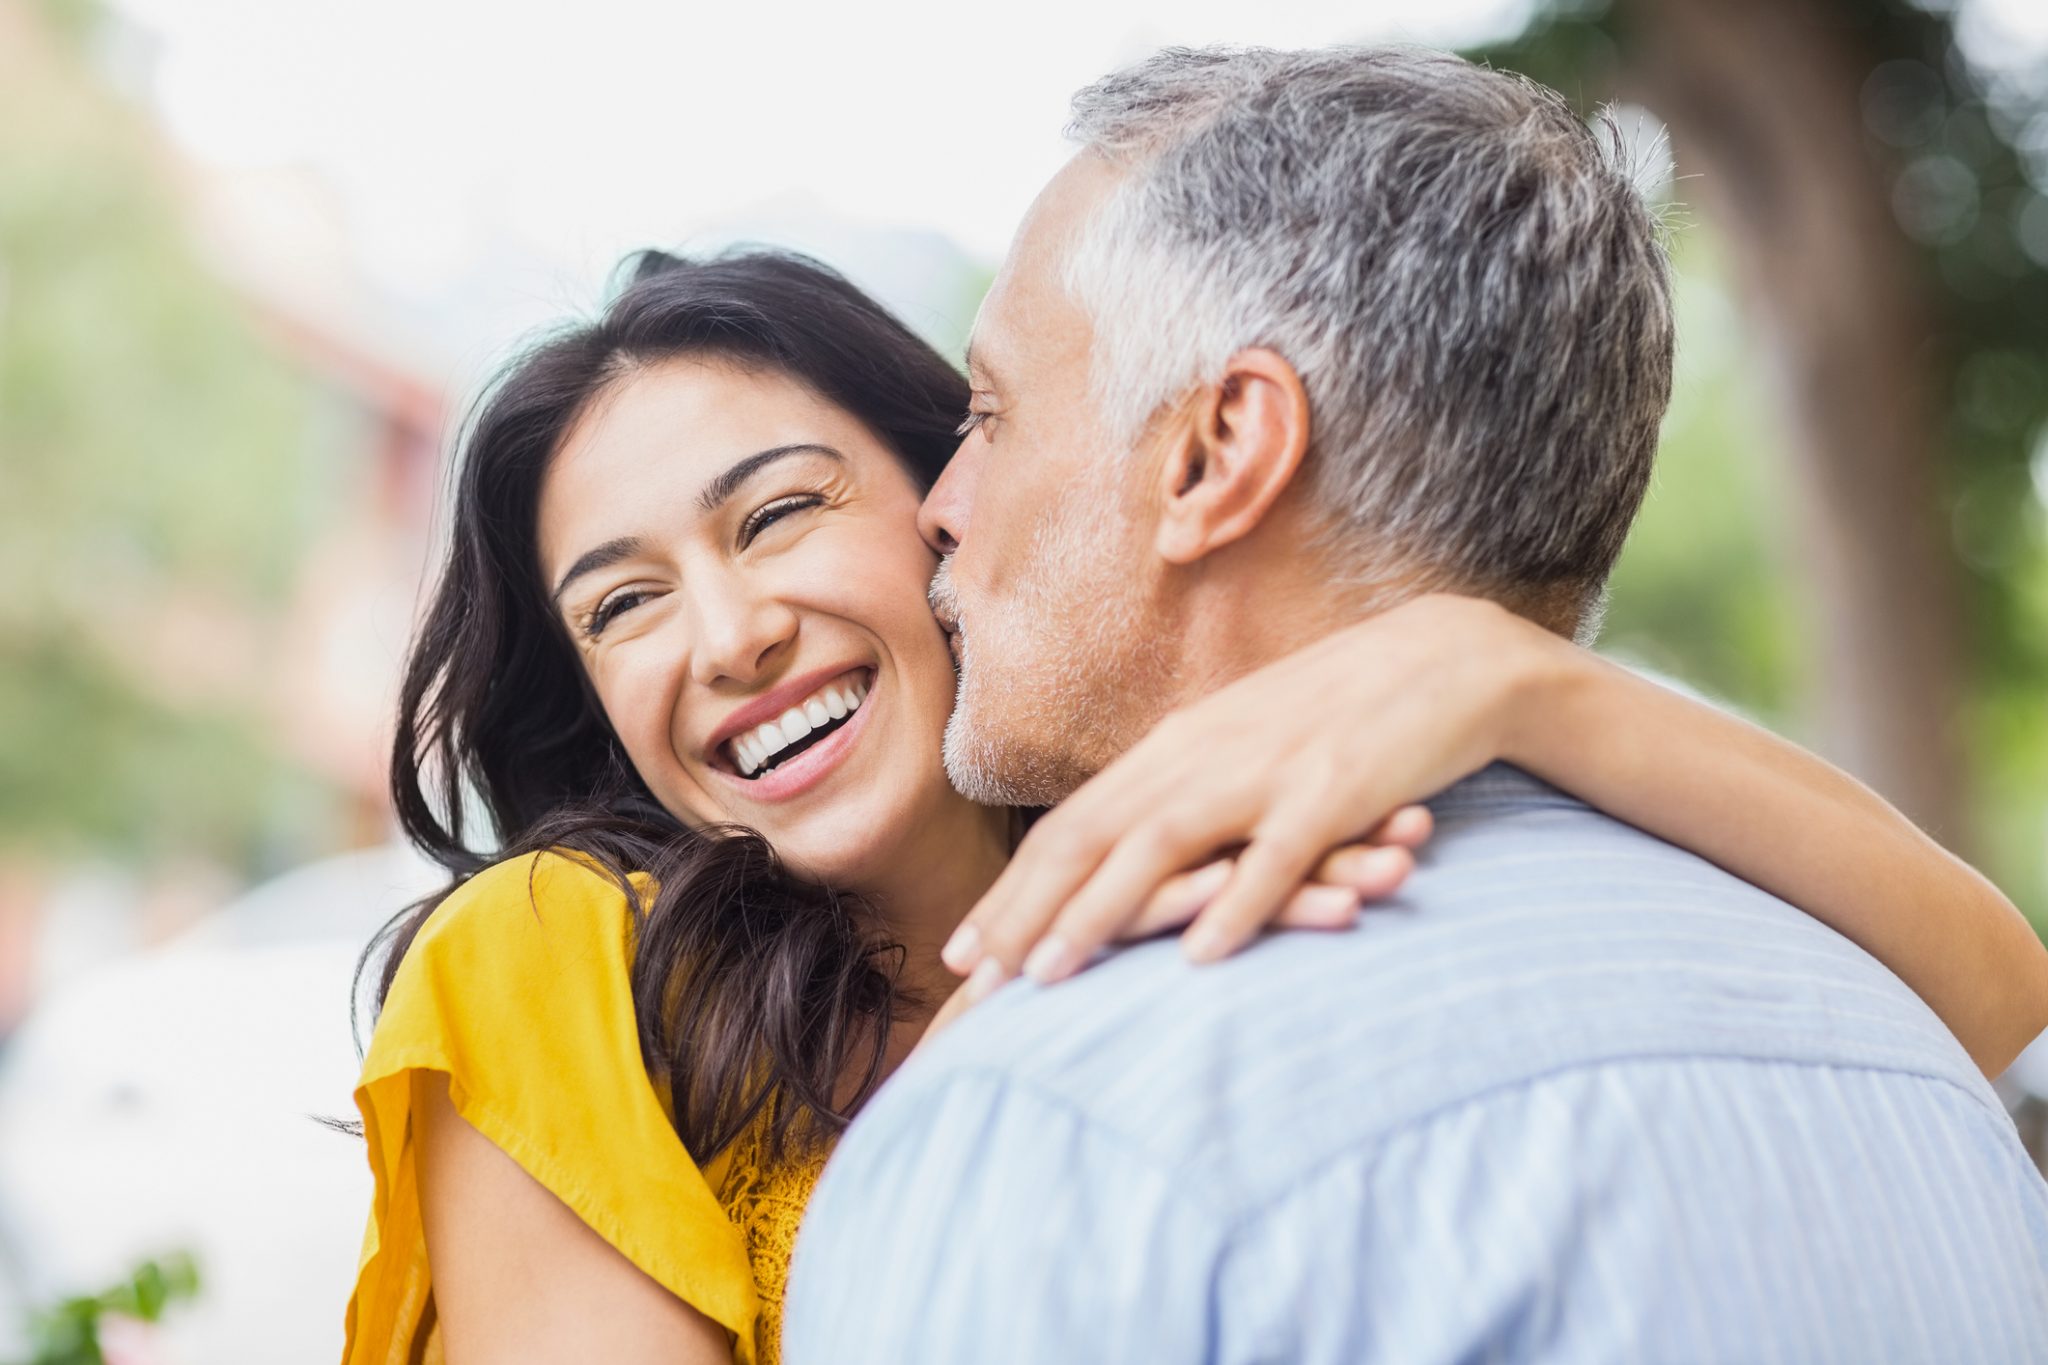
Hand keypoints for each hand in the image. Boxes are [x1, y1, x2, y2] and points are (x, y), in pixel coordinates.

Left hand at [937, 594, 1565, 994]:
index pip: (1072, 827)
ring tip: (1051, 975)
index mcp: (1175, 750)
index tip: (964, 956)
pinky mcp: (1333, 789)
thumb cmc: (1336, 717)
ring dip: (1101, 912)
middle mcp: (1201, 756)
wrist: (1443, 660)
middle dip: (1026, 912)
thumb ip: (1185, 798)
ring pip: (1162, 845)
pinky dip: (1236, 906)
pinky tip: (1202, 958)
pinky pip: (1277, 856)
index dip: (1012, 891)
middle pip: (1091, 837)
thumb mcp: (1241, 750)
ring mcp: (1264, 771)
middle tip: (973, 983)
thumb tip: (1124, 858)